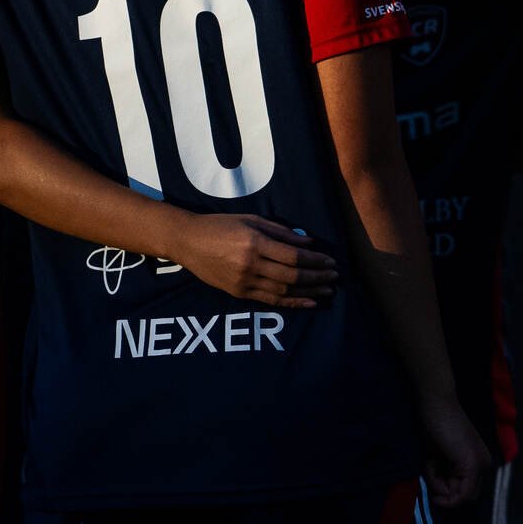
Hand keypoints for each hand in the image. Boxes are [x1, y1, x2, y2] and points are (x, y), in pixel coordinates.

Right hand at [172, 213, 338, 306]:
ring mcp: (244, 281)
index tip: (331, 261)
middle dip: (317, 277)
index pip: (294, 256)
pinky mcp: (239, 293)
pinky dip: (291, 302)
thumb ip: (281, 232)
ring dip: (309, 292)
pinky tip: (308, 303)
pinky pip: (269, 300)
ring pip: (283, 290)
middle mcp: (250, 265)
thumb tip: (309, 243)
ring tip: (327, 291)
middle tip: (334, 277)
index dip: (315, 261)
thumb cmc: (220, 225)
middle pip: (292, 275)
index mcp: (254, 243)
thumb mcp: (251, 220)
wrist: (188, 242)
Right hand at [419, 395, 490, 508]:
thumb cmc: (434, 426)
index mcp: (479, 460)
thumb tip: (442, 498)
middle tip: (430, 469)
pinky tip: (432, 465)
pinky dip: (441, 487)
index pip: (467, 491)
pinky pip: (460, 493)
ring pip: (461, 496)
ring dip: (440, 486)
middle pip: (466, 497)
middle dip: (445, 491)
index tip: (432, 475)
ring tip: (430, 462)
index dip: (448, 490)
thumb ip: (445, 477)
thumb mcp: (439, 458)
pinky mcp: (472, 465)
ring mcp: (480, 465)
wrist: (435, 404)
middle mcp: (484, 463)